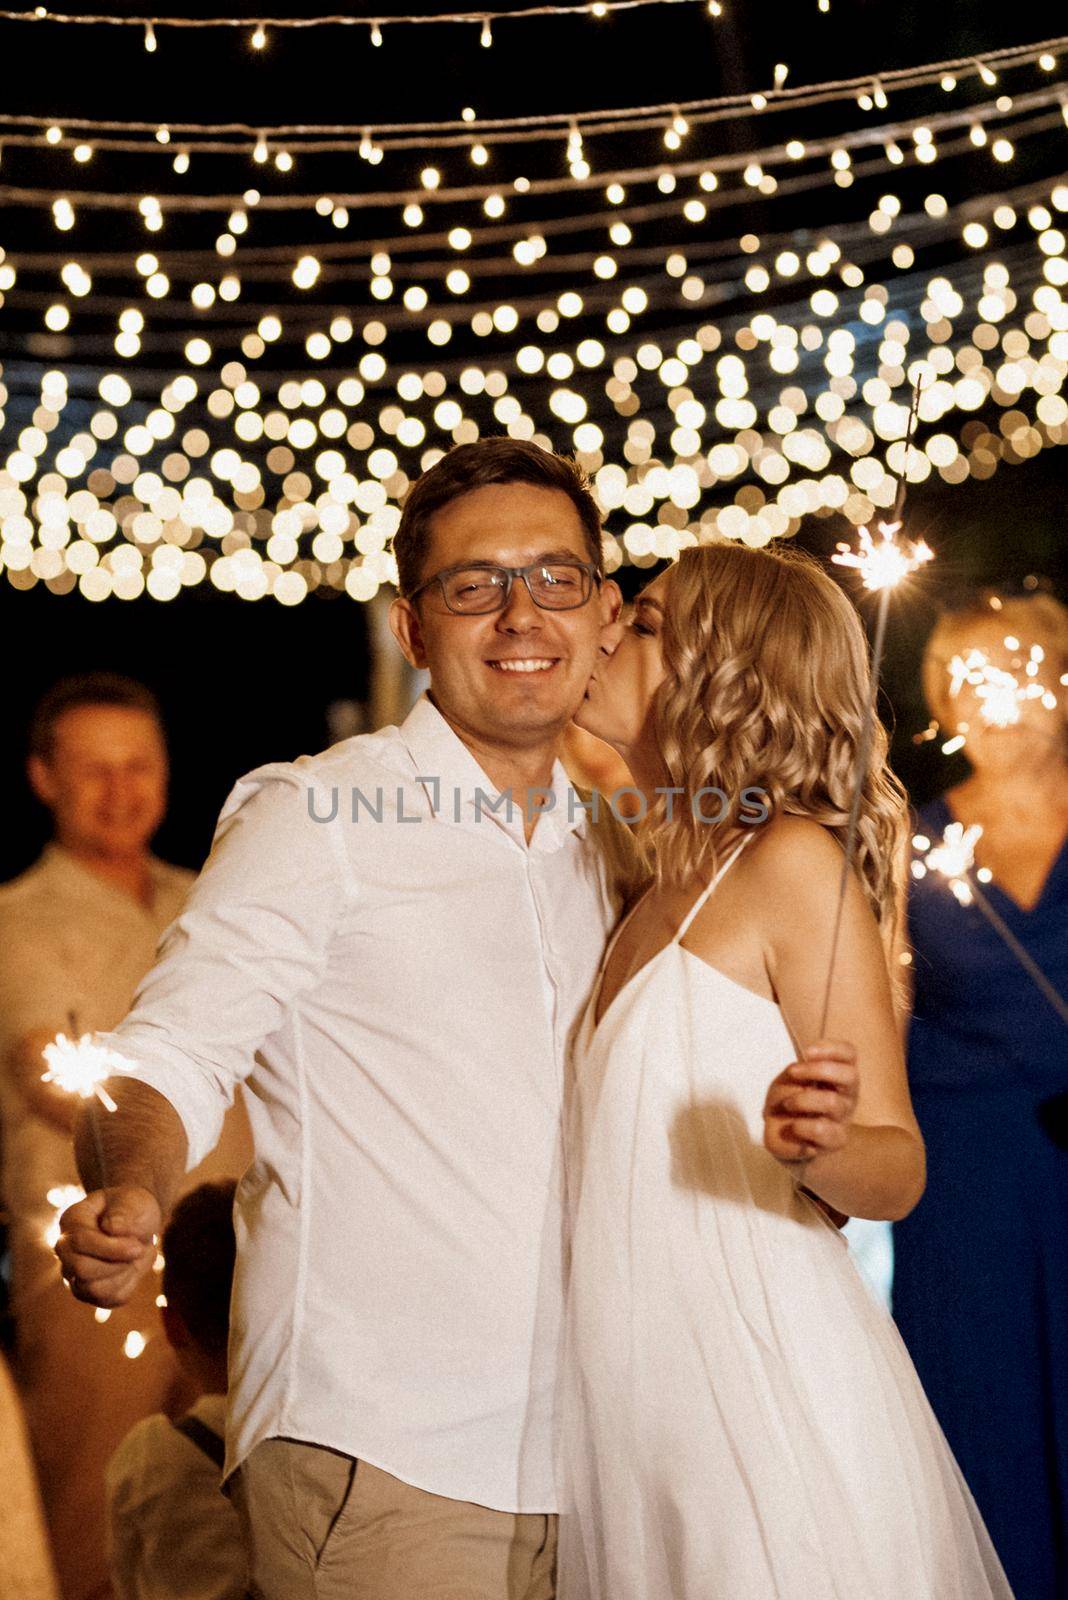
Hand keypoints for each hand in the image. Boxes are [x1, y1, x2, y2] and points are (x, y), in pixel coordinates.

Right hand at [54, 1186, 160, 1307]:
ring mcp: (73, 1273)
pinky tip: (132, 1268)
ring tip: (135, 1257)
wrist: (138, 1223)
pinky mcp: (88, 1292)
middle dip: (117, 1264)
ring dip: (123, 1274)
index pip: (80, 1241)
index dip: (111, 1248)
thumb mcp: (133, 1201)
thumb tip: (110, 1229)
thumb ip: (123, 1212)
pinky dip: (128, 1285)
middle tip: (139, 1250)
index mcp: (71, 1220)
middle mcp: (65, 1249)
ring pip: (93, 1289)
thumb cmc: (133, 1208)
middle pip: (82, 1270)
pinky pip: (107, 1300)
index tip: (138, 1246)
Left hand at [763, 1041, 858, 1166]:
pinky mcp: (836, 1140)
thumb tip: (805, 1075)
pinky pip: (822, 1130)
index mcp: (838, 1073)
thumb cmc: (788, 1100)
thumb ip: (797, 1072)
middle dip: (818, 1069)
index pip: (849, 1053)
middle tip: (792, 1072)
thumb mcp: (787, 1080)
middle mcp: (847, 1094)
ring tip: (787, 1105)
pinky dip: (802, 1126)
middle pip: (850, 1075)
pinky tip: (794, 1127)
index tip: (806, 1052)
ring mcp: (844, 1118)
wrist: (782, 1136)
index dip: (831, 1049)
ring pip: (832, 1102)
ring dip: (802, 1100)